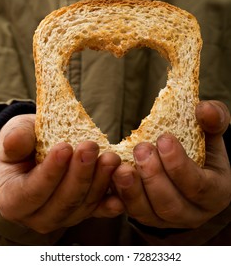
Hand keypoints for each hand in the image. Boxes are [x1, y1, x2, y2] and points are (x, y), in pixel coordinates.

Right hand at [0, 114, 123, 232]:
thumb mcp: (16, 135)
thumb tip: (14, 141)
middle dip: (80, 174)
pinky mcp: (83, 211)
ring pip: (84, 205)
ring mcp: (64, 216)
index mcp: (14, 199)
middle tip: (90, 147)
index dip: (50, 172)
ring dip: (100, 182)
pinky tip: (121, 196)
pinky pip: (98, 211)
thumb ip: (16, 140)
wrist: (40, 152)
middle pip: (63, 202)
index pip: (32, 191)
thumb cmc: (27, 144)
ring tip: (110, 158)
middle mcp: (38, 215)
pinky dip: (110, 204)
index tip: (64, 148)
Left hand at [112, 100, 230, 227]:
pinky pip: (130, 212)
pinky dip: (119, 196)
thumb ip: (215, 120)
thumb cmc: (202, 151)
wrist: (187, 169)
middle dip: (153, 177)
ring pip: (147, 214)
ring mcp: (166, 219)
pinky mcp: (146, 216)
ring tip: (121, 168)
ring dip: (132, 191)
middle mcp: (191, 212)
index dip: (179, 165)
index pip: (198, 186)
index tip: (164, 139)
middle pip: (171, 205)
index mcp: (214, 192)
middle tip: (141, 149)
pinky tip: (111, 177)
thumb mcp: (213, 135)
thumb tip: (203, 108)